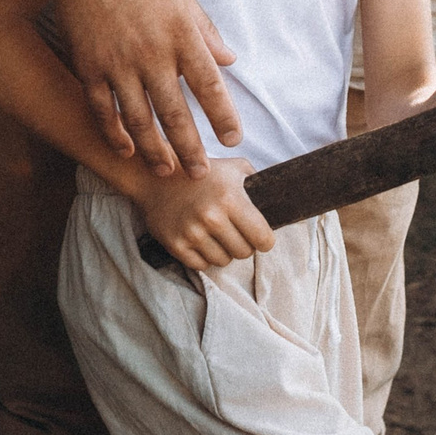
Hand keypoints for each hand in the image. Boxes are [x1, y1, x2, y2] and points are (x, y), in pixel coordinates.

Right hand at [50, 0, 240, 176]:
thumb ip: (206, 33)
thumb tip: (231, 61)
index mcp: (181, 34)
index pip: (209, 85)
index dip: (223, 116)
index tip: (234, 138)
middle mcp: (151, 53)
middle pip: (174, 113)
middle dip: (190, 149)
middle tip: (200, 174)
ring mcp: (117, 63)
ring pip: (138, 120)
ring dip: (154, 150)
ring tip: (167, 170)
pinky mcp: (89, 66)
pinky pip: (103, 110)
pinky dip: (114, 134)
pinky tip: (126, 150)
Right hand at [139, 159, 272, 269]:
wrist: (156, 178)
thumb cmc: (201, 174)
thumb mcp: (234, 168)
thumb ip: (257, 182)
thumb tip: (278, 196)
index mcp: (231, 198)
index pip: (263, 238)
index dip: (265, 240)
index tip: (261, 237)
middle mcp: (212, 217)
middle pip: (244, 253)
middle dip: (244, 245)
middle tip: (236, 234)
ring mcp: (192, 233)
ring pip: (223, 262)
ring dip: (224, 252)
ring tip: (217, 236)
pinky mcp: (176, 245)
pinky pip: (202, 266)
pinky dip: (205, 258)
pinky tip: (202, 241)